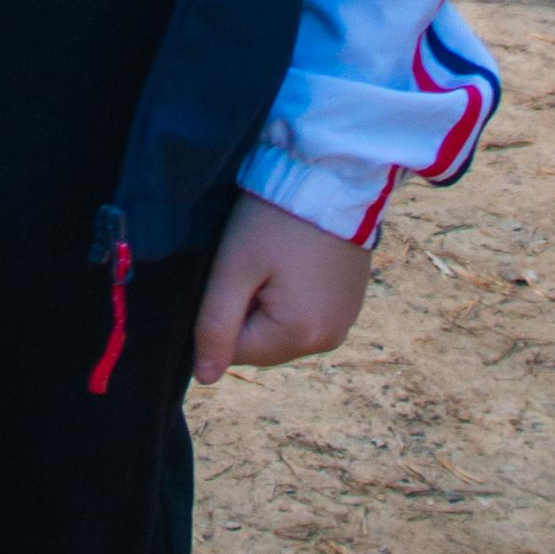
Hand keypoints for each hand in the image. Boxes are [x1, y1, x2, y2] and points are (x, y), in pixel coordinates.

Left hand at [192, 190, 373, 385]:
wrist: (331, 175)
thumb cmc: (276, 218)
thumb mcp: (235, 267)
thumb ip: (215, 325)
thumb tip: (204, 378)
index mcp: (302, 337)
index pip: (236, 350)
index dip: (222, 311)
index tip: (235, 270)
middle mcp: (329, 341)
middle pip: (261, 342)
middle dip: (246, 307)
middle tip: (254, 259)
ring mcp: (344, 322)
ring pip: (281, 327)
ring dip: (268, 299)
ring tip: (274, 255)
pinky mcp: (349, 303)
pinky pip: (305, 312)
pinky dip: (290, 292)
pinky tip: (292, 257)